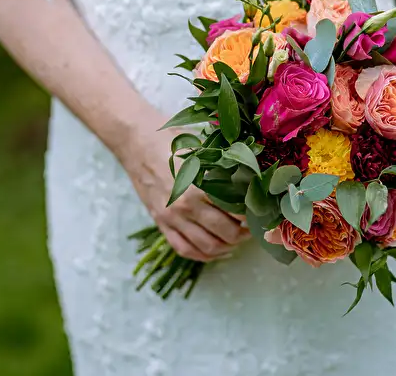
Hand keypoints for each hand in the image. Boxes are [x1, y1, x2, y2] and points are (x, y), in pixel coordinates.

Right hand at [118, 119, 250, 261]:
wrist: (136, 141)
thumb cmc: (172, 140)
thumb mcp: (203, 149)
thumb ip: (225, 167)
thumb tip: (253, 179)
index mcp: (199, 186)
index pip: (235, 212)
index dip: (252, 216)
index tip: (260, 213)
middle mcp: (185, 207)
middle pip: (226, 234)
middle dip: (244, 234)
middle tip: (252, 227)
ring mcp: (171, 218)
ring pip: (207, 247)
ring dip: (228, 247)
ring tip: (237, 239)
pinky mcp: (161, 223)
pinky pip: (185, 249)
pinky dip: (204, 255)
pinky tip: (217, 250)